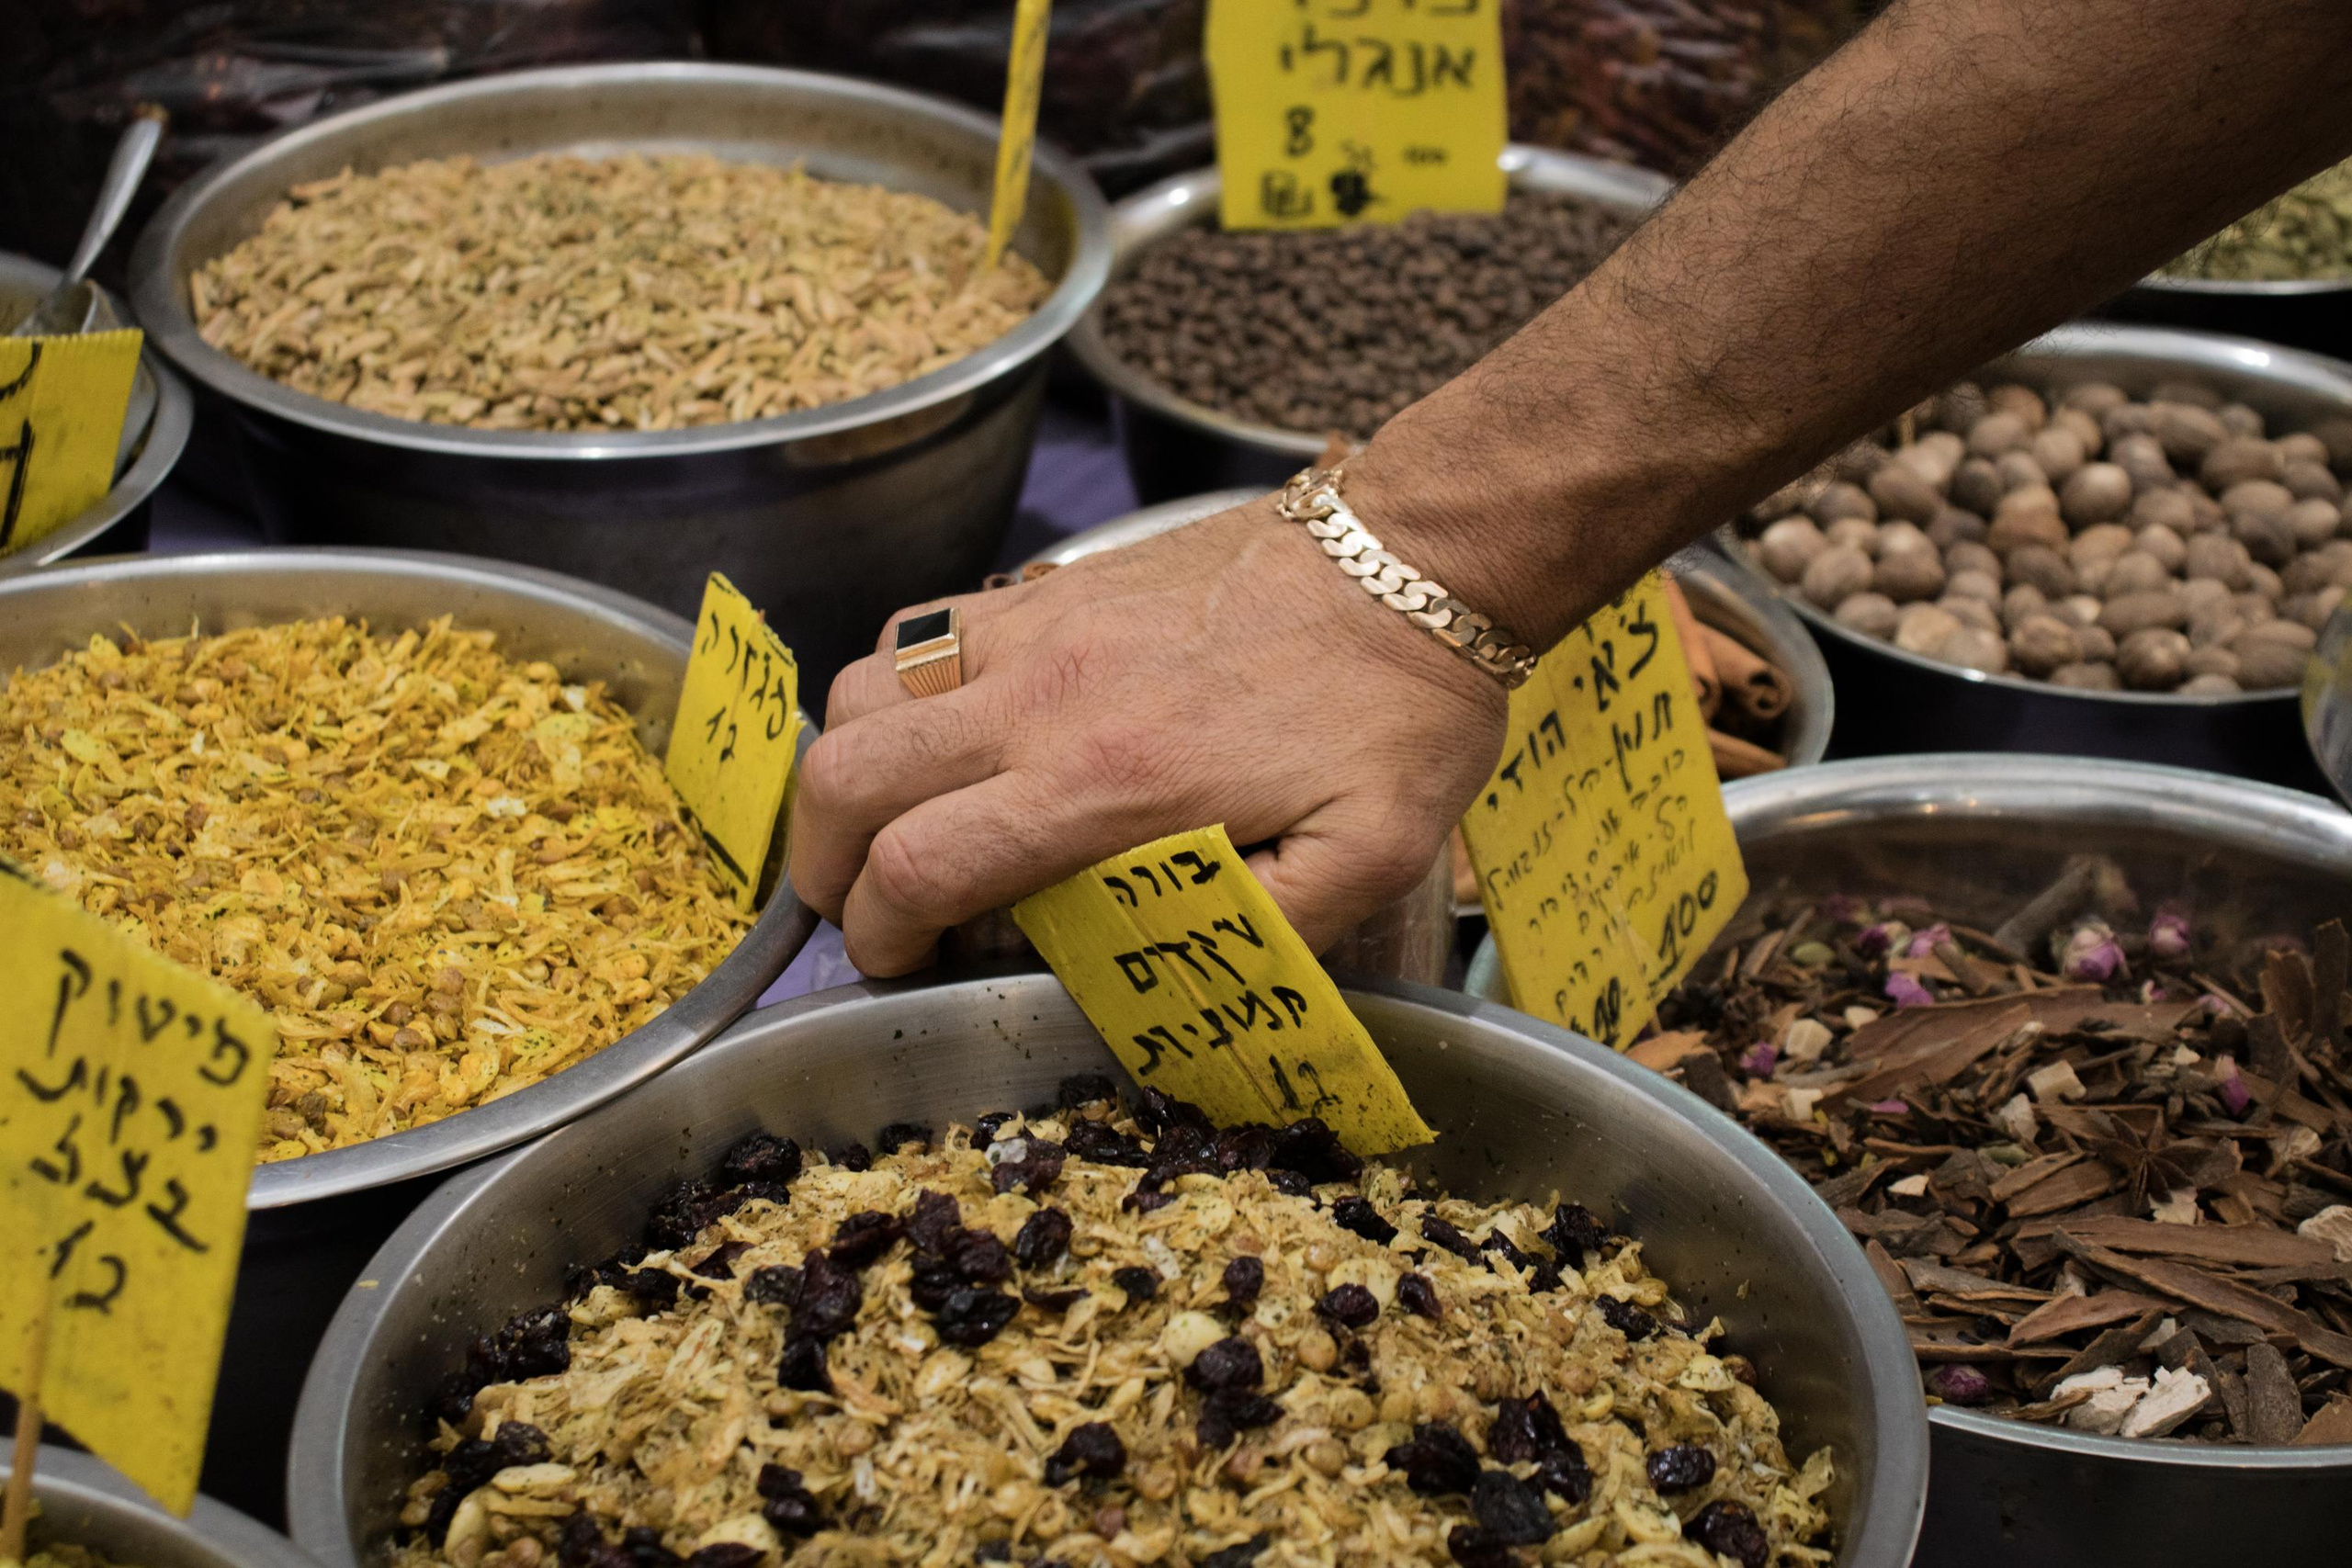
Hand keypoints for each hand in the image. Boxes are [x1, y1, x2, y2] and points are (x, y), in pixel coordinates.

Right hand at [789, 493, 1508, 975]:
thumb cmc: (1395, 711)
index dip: (881, 934)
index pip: (923, 866)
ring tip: (876, 823)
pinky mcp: (1054, 585)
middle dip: (823, 862)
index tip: (894, 965)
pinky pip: (922, 632)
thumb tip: (1180, 1002)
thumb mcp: (1366, 857)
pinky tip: (938, 732)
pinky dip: (894, 691)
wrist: (1412, 557)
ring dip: (844, 769)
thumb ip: (1263, 937)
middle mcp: (1045, 700)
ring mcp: (1039, 627)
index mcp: (1107, 784)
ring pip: (864, 691)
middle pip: (852, 775)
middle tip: (853, 908)